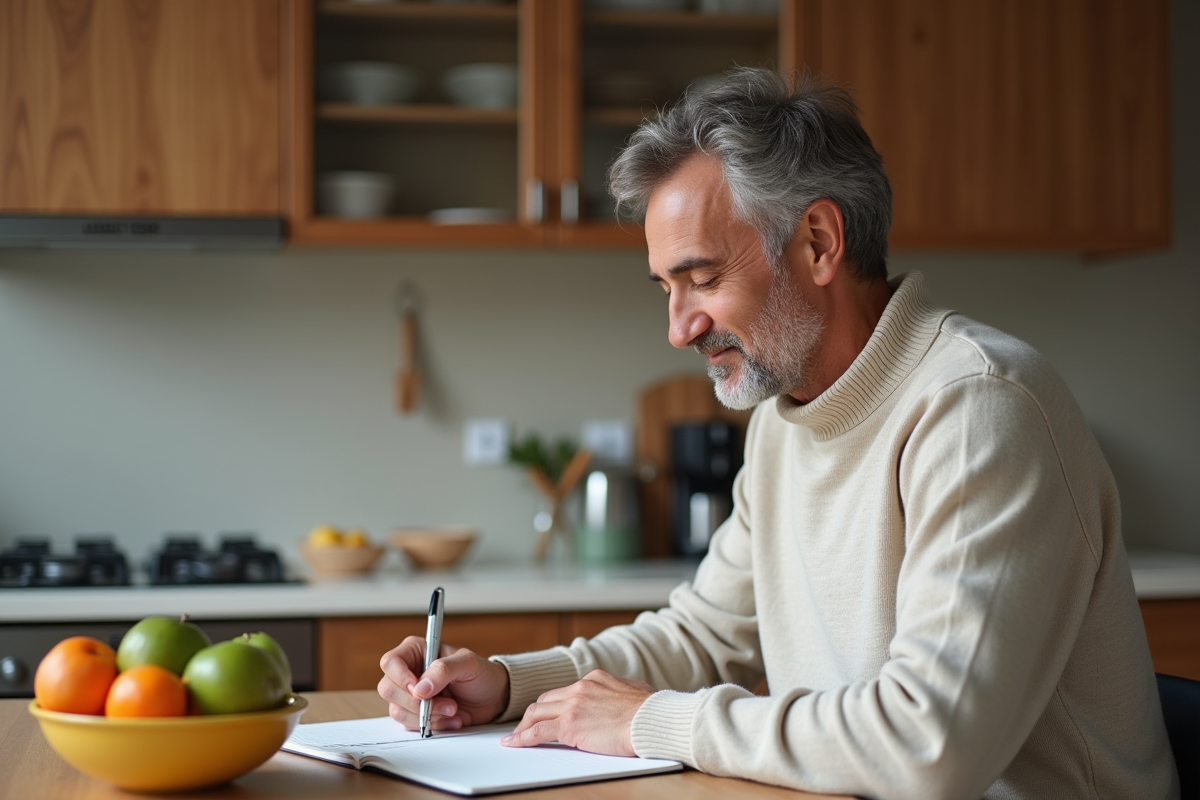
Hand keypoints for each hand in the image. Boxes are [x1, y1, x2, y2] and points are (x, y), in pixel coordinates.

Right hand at [377, 636, 509, 731]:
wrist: (493, 698)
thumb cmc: (482, 674)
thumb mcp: (468, 664)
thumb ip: (443, 670)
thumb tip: (419, 688)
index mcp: (417, 651)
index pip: (391, 662)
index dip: (400, 677)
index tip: (417, 688)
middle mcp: (409, 672)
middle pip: (389, 689)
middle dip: (417, 702)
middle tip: (446, 703)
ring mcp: (410, 695)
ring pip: (398, 710)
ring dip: (428, 716)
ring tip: (453, 710)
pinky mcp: (416, 714)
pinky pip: (410, 725)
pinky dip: (432, 725)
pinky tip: (451, 719)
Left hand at [501, 670, 652, 756]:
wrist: (651, 719)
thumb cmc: (651, 710)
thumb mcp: (635, 690)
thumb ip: (621, 691)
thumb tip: (623, 696)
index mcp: (594, 679)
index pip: (565, 691)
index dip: (553, 704)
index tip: (549, 712)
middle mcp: (580, 688)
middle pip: (546, 700)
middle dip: (534, 714)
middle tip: (526, 725)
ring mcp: (572, 706)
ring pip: (537, 713)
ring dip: (524, 726)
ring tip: (515, 737)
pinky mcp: (569, 726)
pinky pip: (537, 732)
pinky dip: (522, 738)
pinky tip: (514, 743)